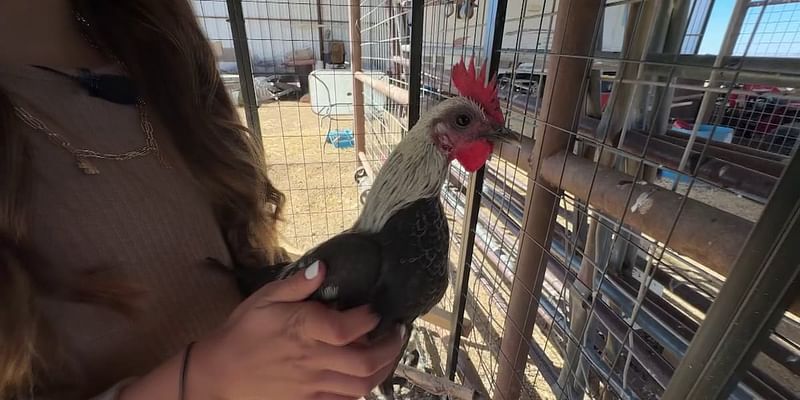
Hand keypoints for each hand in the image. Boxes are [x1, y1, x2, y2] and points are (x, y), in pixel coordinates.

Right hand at [189, 261, 405, 399]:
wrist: (217, 373)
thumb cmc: (241, 332)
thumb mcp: (264, 299)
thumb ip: (297, 285)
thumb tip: (324, 268)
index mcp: (301, 329)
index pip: (347, 327)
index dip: (369, 318)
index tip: (375, 311)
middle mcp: (311, 359)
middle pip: (365, 361)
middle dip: (390, 346)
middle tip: (398, 333)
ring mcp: (311, 385)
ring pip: (361, 386)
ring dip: (383, 370)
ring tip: (388, 354)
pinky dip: (361, 390)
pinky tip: (365, 375)